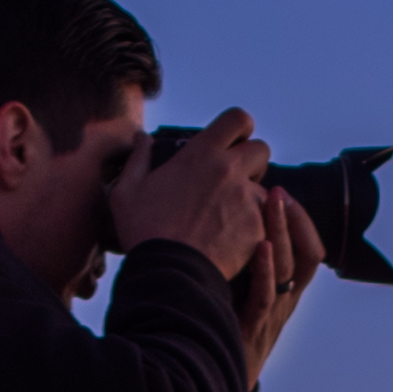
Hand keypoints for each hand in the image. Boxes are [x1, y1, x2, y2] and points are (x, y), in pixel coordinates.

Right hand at [110, 108, 275, 290]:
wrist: (169, 272)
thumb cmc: (144, 230)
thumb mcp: (127, 190)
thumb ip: (138, 158)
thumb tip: (141, 137)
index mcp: (202, 154)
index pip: (237, 119)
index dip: (240, 127)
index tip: (234, 141)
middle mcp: (230, 170)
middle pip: (261, 150)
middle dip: (251, 162)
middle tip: (233, 181)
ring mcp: (247, 199)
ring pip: (265, 189)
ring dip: (251, 199)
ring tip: (228, 219)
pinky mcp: (257, 227)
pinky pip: (265, 221)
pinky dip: (253, 229)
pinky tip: (232, 241)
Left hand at [237, 173, 323, 373]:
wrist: (212, 381)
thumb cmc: (222, 332)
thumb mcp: (238, 295)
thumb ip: (240, 266)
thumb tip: (227, 226)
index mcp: (285, 293)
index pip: (309, 251)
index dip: (302, 222)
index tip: (284, 193)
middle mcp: (284, 302)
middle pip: (304, 255)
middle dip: (294, 219)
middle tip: (280, 189)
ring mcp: (270, 315)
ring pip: (288, 270)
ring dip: (282, 232)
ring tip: (273, 202)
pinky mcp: (252, 328)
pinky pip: (266, 296)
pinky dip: (267, 271)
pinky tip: (262, 247)